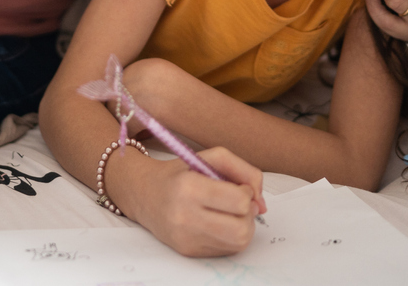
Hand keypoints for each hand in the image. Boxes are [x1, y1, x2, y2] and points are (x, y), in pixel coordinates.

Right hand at [119, 146, 264, 257]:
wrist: (145, 194)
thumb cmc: (181, 173)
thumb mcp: (210, 157)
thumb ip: (244, 171)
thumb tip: (262, 204)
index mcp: (189, 187)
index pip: (240, 201)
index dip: (248, 193)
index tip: (238, 187)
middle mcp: (185, 216)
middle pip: (242, 228)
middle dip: (248, 215)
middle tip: (239, 203)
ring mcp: (186, 237)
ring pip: (238, 243)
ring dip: (243, 227)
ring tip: (231, 213)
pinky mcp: (188, 251)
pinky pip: (226, 250)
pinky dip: (230, 236)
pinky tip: (218, 223)